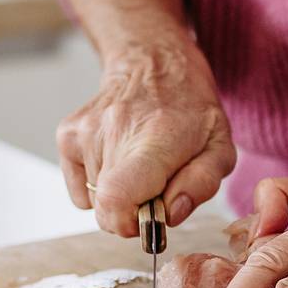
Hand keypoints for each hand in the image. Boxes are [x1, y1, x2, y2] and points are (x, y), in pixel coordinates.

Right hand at [57, 39, 234, 238]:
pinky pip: (79, 188)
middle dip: (132, 213)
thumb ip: (200, 185)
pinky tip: (119, 158)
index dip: (132, 223)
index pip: (117, 201)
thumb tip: (170, 214)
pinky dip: (98, 185)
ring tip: (140, 164)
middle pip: (106, 209)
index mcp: (156, 138)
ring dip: (119, 194)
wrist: (155, 64)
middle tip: (154, 188)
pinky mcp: (68, 134)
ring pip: (94, 200)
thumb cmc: (192, 110)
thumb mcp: (219, 148)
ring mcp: (85, 132)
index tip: (152, 216)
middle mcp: (114, 131)